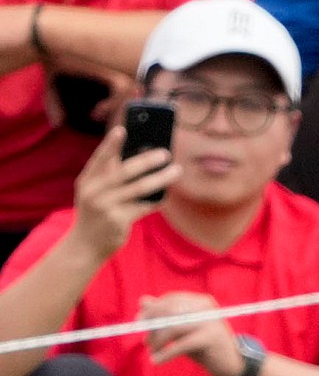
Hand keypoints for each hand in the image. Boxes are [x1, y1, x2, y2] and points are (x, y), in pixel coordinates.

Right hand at [68, 124, 174, 264]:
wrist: (85, 246)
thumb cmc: (94, 215)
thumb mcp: (92, 194)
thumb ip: (107, 178)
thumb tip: (138, 161)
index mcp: (87, 181)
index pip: (99, 158)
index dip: (111, 144)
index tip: (123, 129)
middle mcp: (95, 191)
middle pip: (125, 171)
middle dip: (147, 160)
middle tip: (165, 153)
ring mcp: (106, 207)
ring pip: (140, 188)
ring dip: (161, 178)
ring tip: (176, 170)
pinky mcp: (119, 221)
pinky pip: (144, 206)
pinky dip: (157, 200)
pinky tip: (166, 195)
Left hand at [139, 290, 243, 375]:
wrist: (233, 366)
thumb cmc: (206, 348)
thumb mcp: (184, 330)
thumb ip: (165, 315)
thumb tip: (142, 301)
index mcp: (201, 301)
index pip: (171, 300)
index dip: (153, 310)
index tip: (139, 322)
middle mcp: (206, 308)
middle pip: (171, 310)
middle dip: (153, 325)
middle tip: (145, 340)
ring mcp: (210, 322)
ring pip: (174, 327)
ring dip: (158, 340)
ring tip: (152, 351)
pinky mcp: (211, 338)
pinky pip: (182, 344)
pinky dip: (166, 353)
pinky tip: (157, 360)